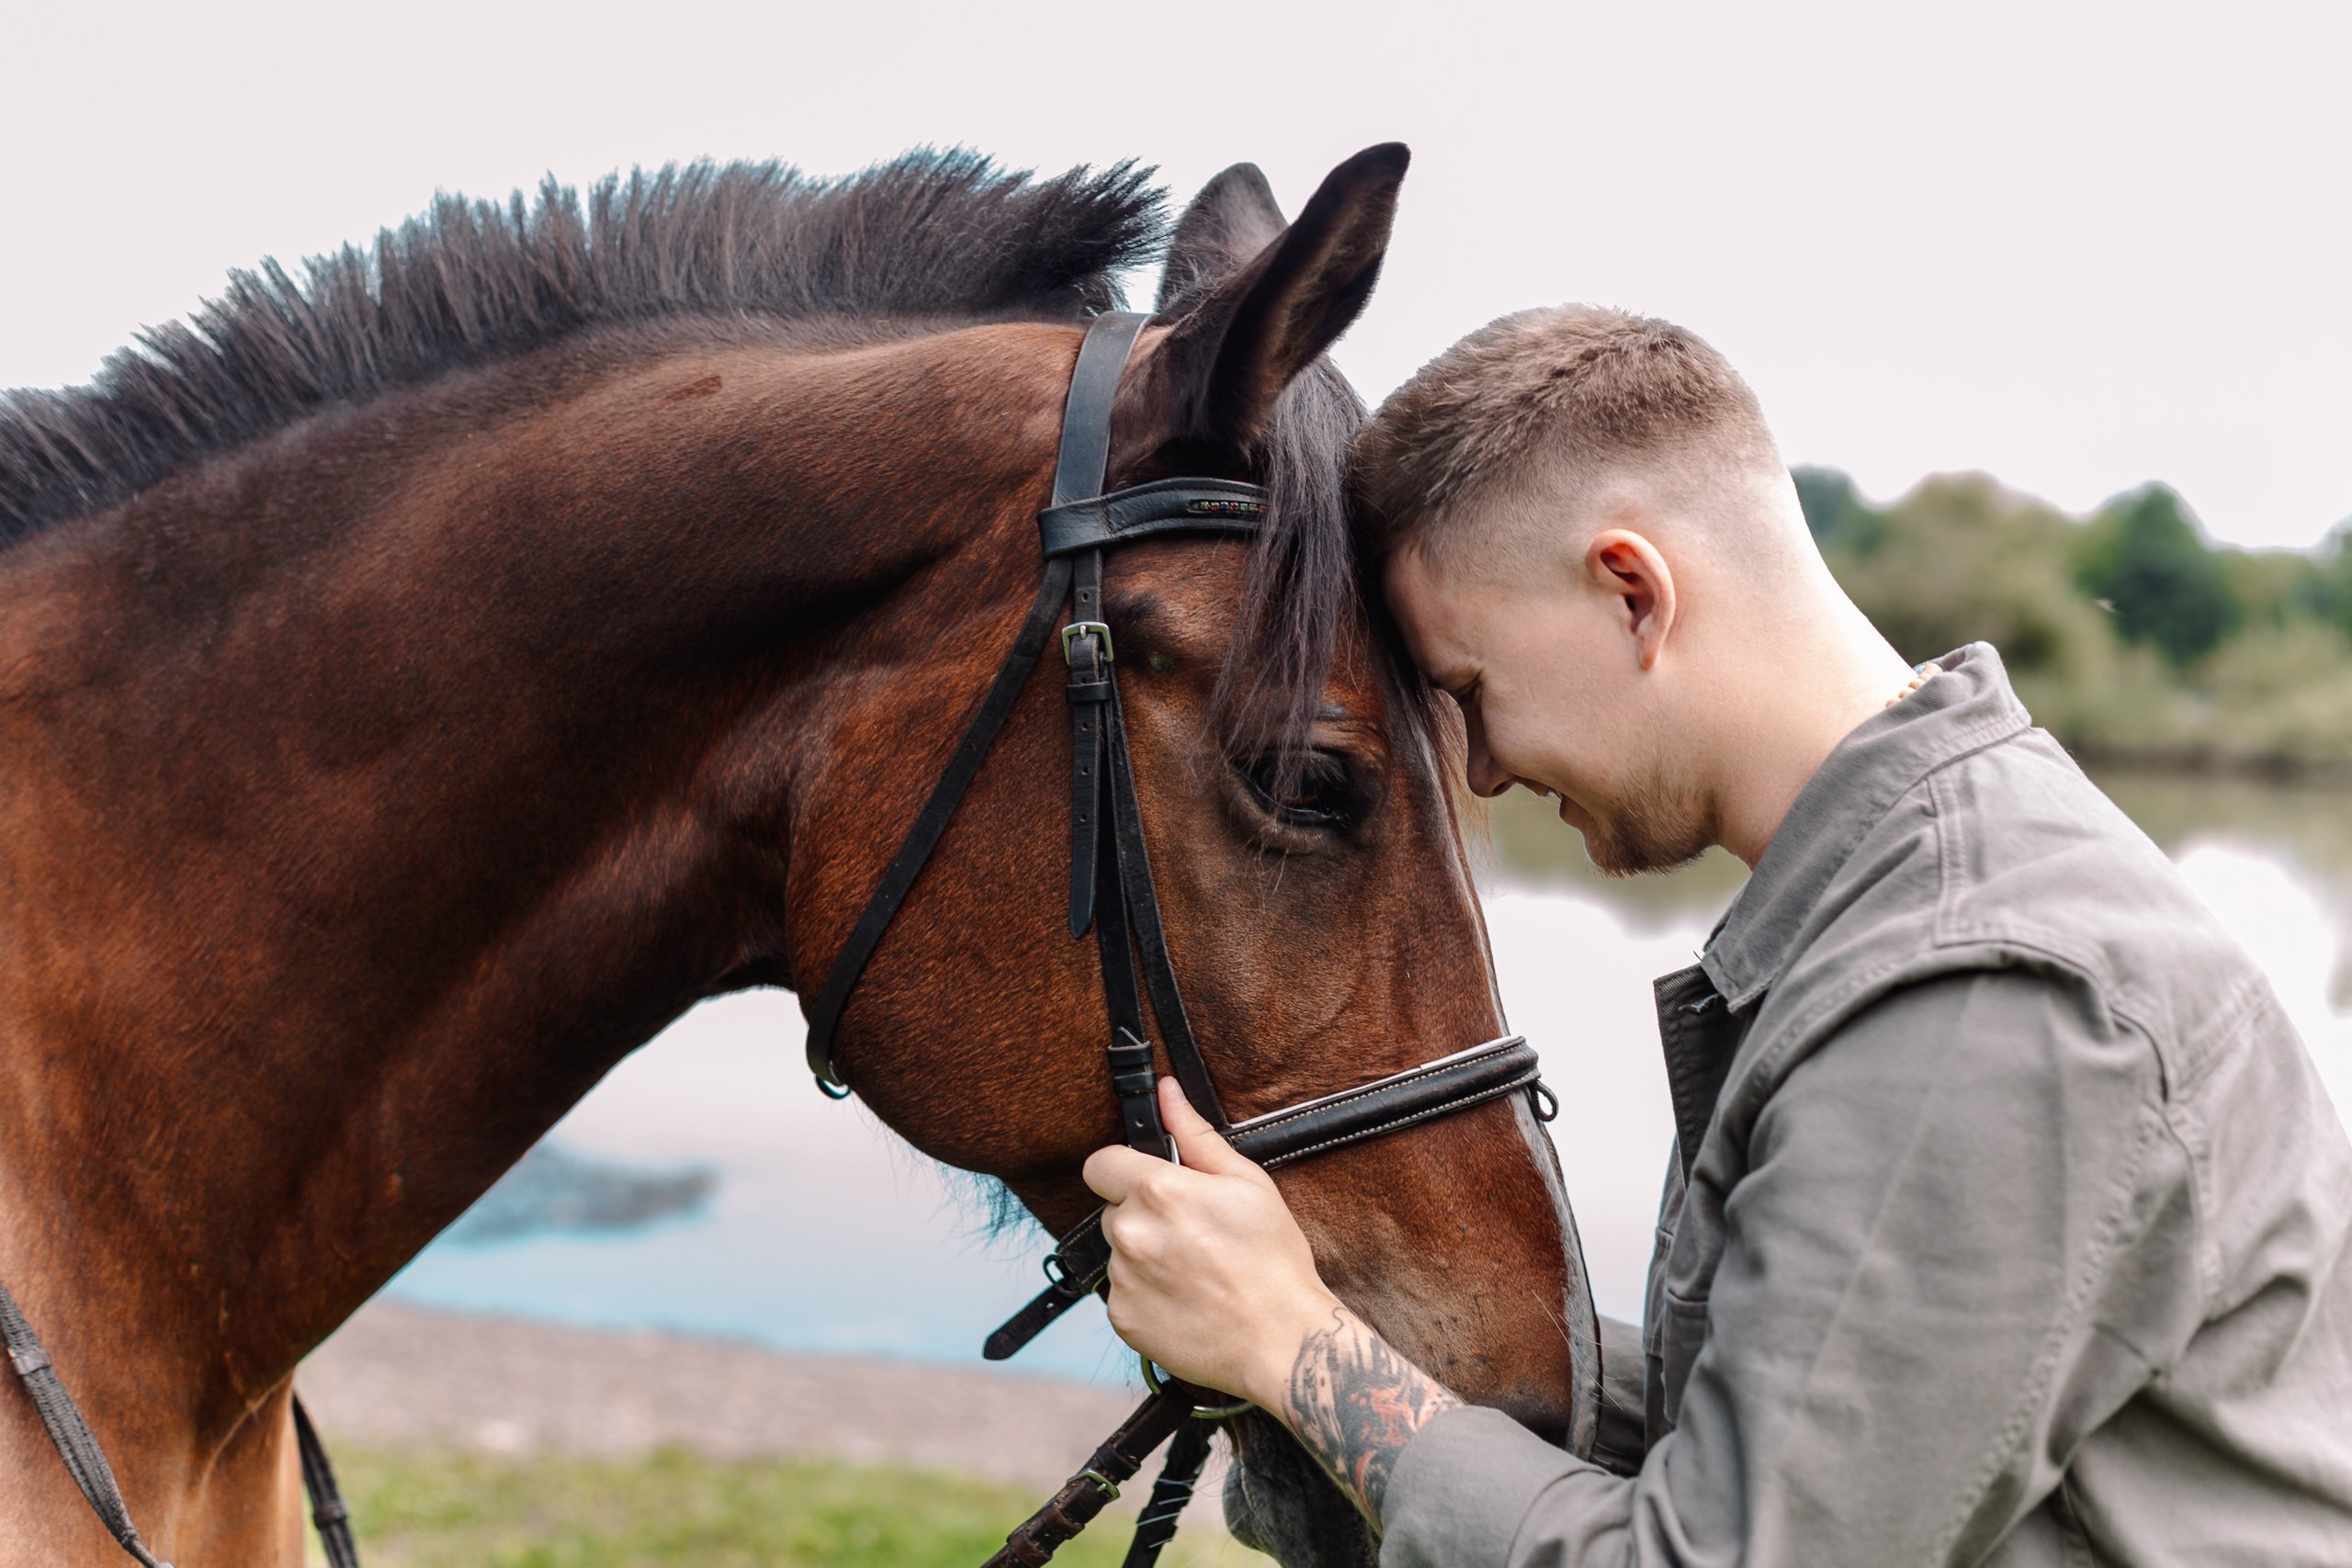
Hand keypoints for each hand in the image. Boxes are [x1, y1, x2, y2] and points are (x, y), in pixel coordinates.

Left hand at [1083, 1077, 1464, 1530]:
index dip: (1124, 1168)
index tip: (1149, 1182)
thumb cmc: (1273, 1260)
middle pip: (1113, 1209)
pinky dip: (1146, 1294)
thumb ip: (1195, 1135)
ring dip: (1144, 1256)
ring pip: (1119, 1252)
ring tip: (1194, 1270)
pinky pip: (1122, 1293)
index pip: (1101, 1163)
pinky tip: (1185, 1299)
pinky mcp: (1122, 1319)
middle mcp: (1130, 1233)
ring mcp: (1123, 1279)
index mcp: (1158, 1190)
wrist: (1281, 1340)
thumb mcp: (1247, 1182)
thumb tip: (1167, 1093)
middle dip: (1143, 1214)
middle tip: (1191, 1233)